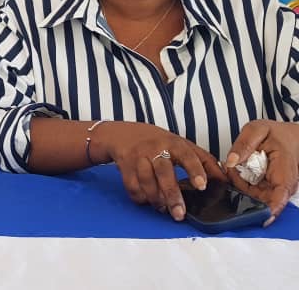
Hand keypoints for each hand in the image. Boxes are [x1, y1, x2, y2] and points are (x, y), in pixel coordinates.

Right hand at [95, 121, 224, 220]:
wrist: (122, 134)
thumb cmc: (158, 142)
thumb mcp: (182, 144)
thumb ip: (204, 160)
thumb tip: (225, 180)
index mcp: (174, 143)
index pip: (187, 156)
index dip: (195, 170)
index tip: (202, 186)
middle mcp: (155, 149)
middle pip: (164, 173)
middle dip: (172, 195)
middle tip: (180, 214)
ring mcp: (138, 157)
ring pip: (146, 181)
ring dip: (155, 199)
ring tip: (163, 208)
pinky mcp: (125, 166)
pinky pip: (132, 186)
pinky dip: (140, 197)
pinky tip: (147, 200)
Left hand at [224, 120, 298, 224]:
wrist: (291, 137)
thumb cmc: (277, 134)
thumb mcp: (257, 130)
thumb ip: (244, 143)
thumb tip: (231, 161)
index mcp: (285, 170)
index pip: (280, 195)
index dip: (269, 208)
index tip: (258, 216)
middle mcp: (283, 184)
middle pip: (262, 200)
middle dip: (242, 189)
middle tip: (231, 170)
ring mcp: (276, 188)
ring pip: (255, 197)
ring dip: (240, 186)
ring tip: (234, 167)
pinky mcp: (269, 188)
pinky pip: (253, 193)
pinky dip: (242, 184)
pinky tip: (236, 171)